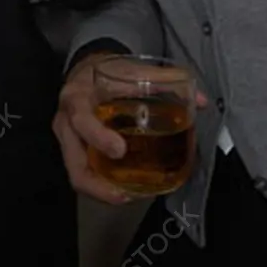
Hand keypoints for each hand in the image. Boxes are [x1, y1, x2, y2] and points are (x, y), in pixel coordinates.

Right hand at [53, 52, 208, 204]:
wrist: (87, 69)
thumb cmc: (110, 73)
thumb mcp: (133, 71)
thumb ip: (166, 82)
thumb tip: (200, 101)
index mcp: (77, 98)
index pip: (81, 120)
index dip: (98, 138)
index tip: (120, 150)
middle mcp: (65, 122)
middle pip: (73, 163)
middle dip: (98, 185)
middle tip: (126, 193)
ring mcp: (68, 140)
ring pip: (77, 176)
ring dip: (102, 191)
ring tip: (130, 196)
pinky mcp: (74, 152)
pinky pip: (84, 175)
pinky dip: (102, 187)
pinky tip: (124, 190)